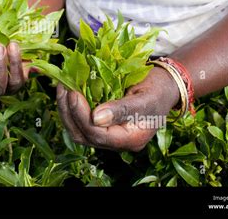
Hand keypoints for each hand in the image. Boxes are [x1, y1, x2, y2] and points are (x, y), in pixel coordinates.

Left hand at [57, 67, 179, 151]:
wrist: (165, 86)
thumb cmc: (158, 91)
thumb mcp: (145, 98)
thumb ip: (123, 109)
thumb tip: (96, 117)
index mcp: (130, 139)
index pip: (97, 135)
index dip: (81, 116)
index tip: (74, 93)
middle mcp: (116, 141)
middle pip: (83, 135)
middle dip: (68, 112)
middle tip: (64, 88)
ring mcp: (108, 133)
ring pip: (78, 130)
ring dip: (66, 109)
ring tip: (62, 86)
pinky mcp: (101, 123)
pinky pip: (81, 120)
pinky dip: (71, 106)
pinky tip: (67, 90)